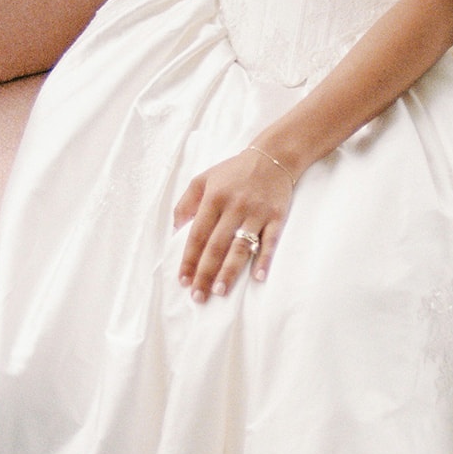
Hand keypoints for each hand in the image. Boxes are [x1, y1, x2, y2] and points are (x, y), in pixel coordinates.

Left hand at [174, 147, 294, 301]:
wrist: (272, 156)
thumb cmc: (234, 171)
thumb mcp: (203, 179)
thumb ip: (186, 203)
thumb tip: (176, 230)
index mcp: (214, 198)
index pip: (197, 234)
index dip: (189, 259)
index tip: (183, 280)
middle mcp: (234, 206)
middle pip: (217, 245)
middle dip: (205, 272)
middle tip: (198, 296)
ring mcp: (256, 213)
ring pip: (241, 246)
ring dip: (230, 271)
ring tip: (220, 290)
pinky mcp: (276, 217)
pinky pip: (270, 241)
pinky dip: (264, 259)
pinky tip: (257, 276)